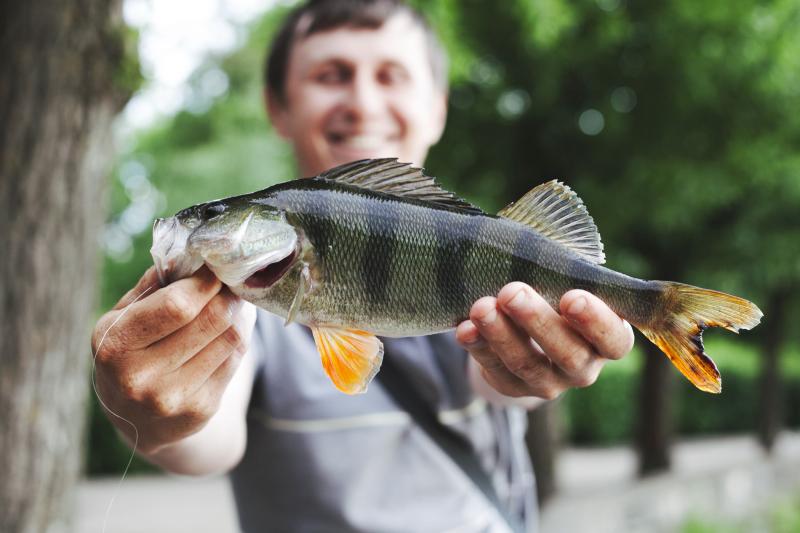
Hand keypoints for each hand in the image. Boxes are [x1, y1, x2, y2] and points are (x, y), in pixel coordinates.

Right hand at [91, 266, 255, 453]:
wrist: (137, 422)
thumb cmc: (130, 355)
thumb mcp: (123, 319)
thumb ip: (152, 286)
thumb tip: (189, 252)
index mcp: (116, 344)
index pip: (178, 305)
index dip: (206, 281)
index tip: (217, 265)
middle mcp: (141, 377)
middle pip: (213, 319)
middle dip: (228, 294)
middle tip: (232, 280)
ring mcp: (173, 397)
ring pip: (231, 338)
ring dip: (238, 314)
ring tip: (232, 302)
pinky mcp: (201, 410)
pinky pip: (236, 360)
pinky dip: (239, 338)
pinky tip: (230, 329)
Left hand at [456, 282, 633, 399]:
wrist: (527, 329)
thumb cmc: (555, 293)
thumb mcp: (567, 281)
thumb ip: (563, 271)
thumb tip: (535, 249)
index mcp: (608, 339)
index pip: (613, 338)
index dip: (594, 321)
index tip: (571, 296)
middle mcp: (584, 367)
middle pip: (567, 353)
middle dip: (537, 321)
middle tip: (512, 292)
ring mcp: (550, 382)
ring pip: (527, 364)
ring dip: (501, 334)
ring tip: (481, 307)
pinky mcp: (515, 388)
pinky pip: (496, 372)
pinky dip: (479, 348)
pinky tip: (465, 329)